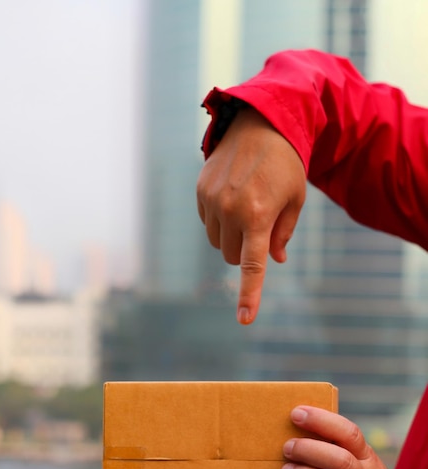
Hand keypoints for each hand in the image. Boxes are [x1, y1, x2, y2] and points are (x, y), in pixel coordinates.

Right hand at [196, 107, 305, 324]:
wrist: (261, 122)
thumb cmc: (286, 164)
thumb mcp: (295, 199)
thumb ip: (284, 233)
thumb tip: (276, 260)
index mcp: (258, 215)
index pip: (252, 266)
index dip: (249, 294)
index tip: (244, 320)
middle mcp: (230, 209)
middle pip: (232, 257)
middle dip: (245, 252)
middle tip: (260, 227)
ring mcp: (211, 200)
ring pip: (217, 243)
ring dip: (231, 238)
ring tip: (246, 208)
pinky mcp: (200, 191)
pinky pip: (207, 223)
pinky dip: (219, 221)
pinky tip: (232, 197)